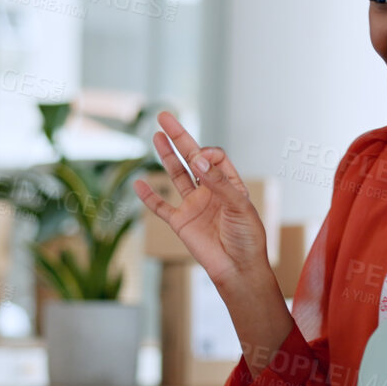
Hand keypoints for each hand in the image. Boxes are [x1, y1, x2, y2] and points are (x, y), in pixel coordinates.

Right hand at [133, 112, 270, 287]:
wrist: (238, 268)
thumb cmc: (247, 238)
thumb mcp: (239, 206)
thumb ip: (217, 182)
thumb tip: (198, 158)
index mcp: (228, 185)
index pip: (214, 157)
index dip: (207, 153)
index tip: (202, 158)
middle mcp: (209, 191)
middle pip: (191, 158)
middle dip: (179, 137)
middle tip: (164, 117)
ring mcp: (193, 205)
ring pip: (176, 175)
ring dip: (167, 156)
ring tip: (157, 136)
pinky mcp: (181, 222)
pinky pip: (161, 207)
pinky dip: (149, 196)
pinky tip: (139, 183)